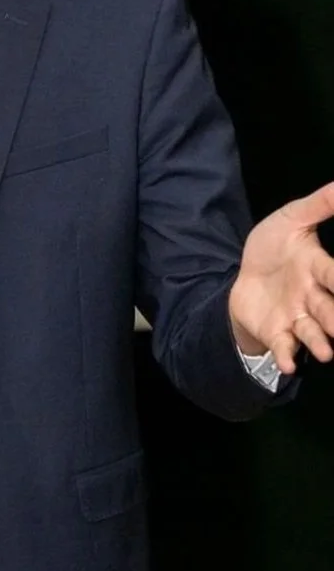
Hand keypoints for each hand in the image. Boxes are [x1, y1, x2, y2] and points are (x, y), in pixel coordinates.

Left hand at [229, 182, 333, 373]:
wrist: (246, 275)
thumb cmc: (276, 248)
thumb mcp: (293, 219)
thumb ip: (319, 205)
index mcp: (318, 267)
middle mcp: (312, 295)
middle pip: (330, 308)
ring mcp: (295, 316)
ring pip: (313, 331)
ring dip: (321, 342)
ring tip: (328, 353)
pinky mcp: (276, 331)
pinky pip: (284, 346)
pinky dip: (287, 356)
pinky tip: (288, 365)